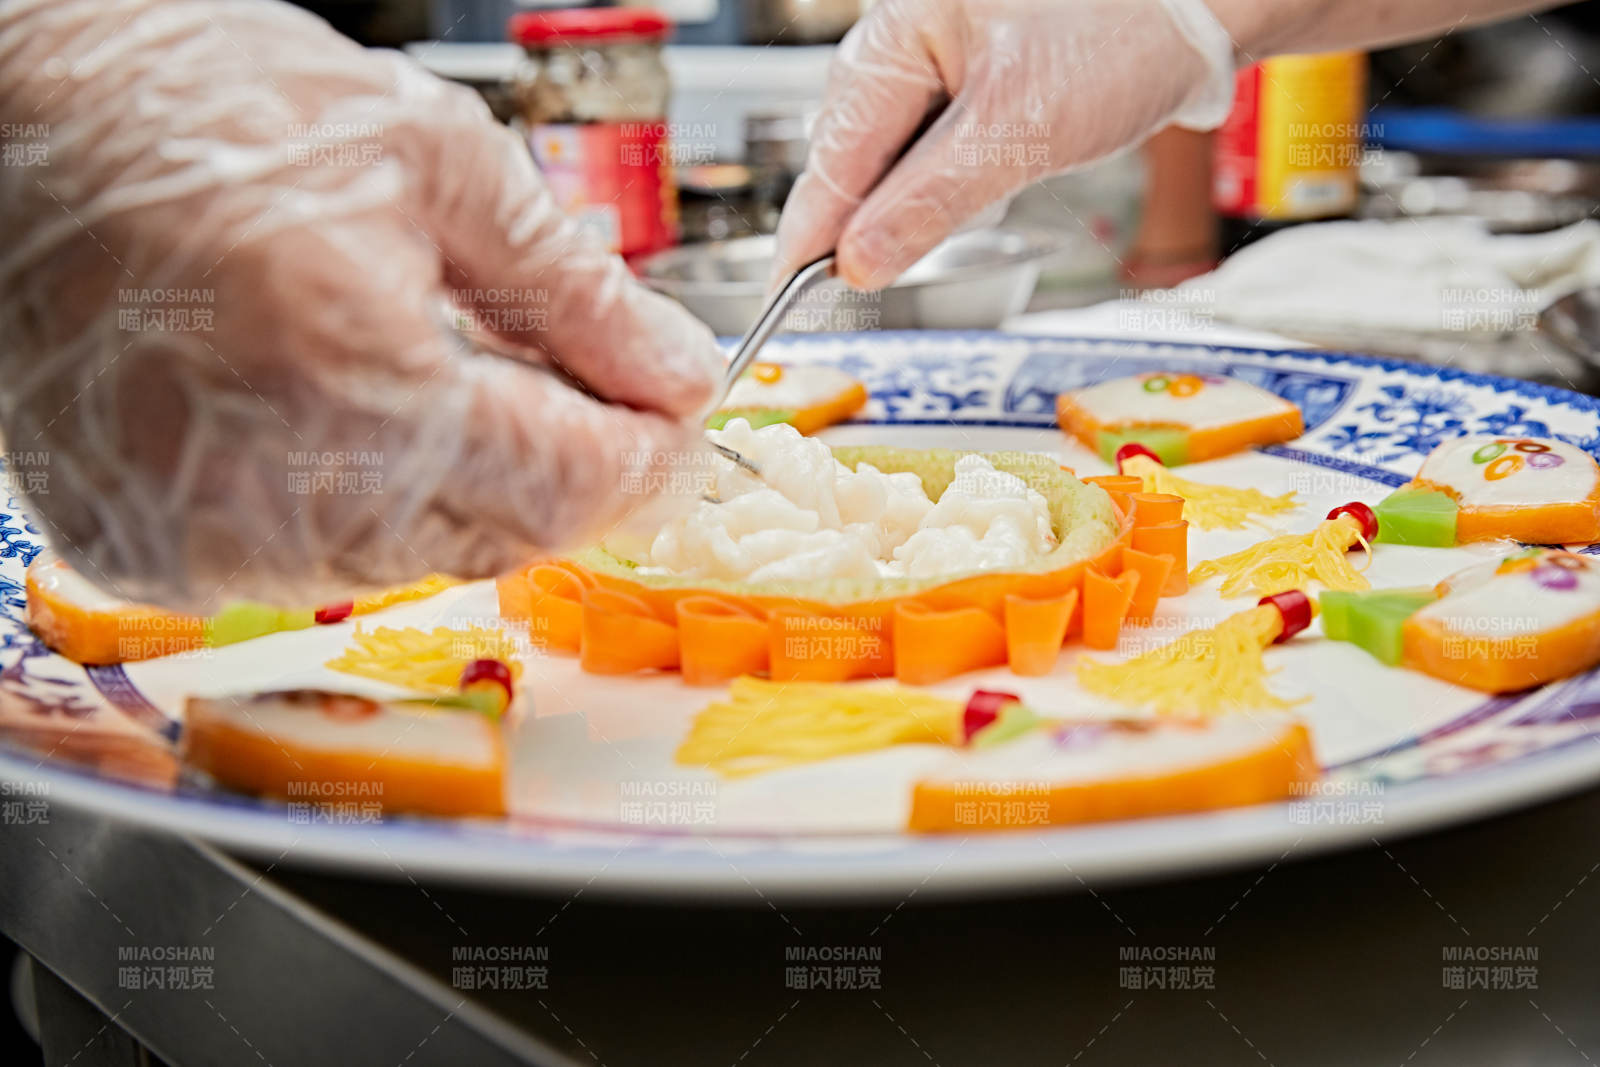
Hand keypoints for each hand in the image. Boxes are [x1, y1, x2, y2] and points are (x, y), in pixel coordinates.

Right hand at [0, 0, 722, 610]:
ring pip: (418, 560)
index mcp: (356, 374)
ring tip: (452, 375)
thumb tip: (673, 372)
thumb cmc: (197, 108)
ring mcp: (201, 533)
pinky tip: (359, 417)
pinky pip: (315, 562)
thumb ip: (577, 291)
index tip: (670, 418)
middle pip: (505, 534)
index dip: (645, 455)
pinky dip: (367, 504)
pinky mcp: (149, 548)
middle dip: (570, 469)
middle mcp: (273, 484)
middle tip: (591, 395)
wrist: (14, 118)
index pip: (571, 481)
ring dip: (470, 486)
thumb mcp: (434, 157)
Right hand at [772, 0, 1235, 289]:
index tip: (781, 302)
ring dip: (890, 211)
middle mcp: (901, 41)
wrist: (1198, 4)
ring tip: (889, 260)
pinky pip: (921, 146)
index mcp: (897, 34)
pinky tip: (941, 210)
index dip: (805, 238)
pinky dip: (925, 188)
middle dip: (846, 228)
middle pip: (847, 157)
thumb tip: (856, 264)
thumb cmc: (1122, 34)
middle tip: (835, 300)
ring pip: (884, 157)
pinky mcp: (964, 80)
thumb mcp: (1018, 134)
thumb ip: (928, 203)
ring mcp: (931, 58)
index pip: (831, 158)